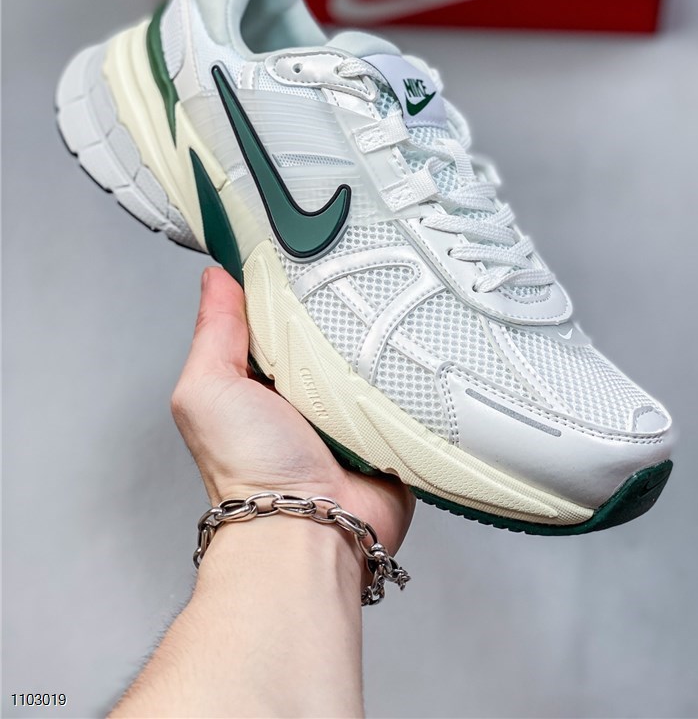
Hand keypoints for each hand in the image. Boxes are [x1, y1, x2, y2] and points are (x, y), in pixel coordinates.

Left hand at [171, 267, 414, 557]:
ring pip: (368, 354)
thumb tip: (216, 278)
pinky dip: (405, 373)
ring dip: (376, 340)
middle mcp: (302, 393)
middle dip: (338, 307)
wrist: (310, 531)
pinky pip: (402, 387)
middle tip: (352, 275)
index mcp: (257, 379)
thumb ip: (213, 332)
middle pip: (326, 329)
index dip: (286, 283)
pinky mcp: (386, 427)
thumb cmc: (249, 472)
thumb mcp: (209, 388)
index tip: (303, 247)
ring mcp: (346, 410)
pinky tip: (409, 351)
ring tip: (385, 310)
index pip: (274, 314)